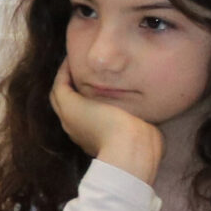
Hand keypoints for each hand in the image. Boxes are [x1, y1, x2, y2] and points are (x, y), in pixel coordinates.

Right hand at [49, 62, 163, 186]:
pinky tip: (70, 59)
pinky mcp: (70, 107)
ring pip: (59, 96)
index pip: (83, 116)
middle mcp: (76, 129)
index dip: (86, 100)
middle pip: (65, 106)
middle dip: (70, 88)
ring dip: (64, 79)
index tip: (94, 87)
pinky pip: (60, 85)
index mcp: (92, 138)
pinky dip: (63, 72)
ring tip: (71, 62)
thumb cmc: (141, 146)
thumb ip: (141, 127)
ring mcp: (70, 119)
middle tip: (76, 71)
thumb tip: (151, 125)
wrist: (130, 150)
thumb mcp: (140, 133)